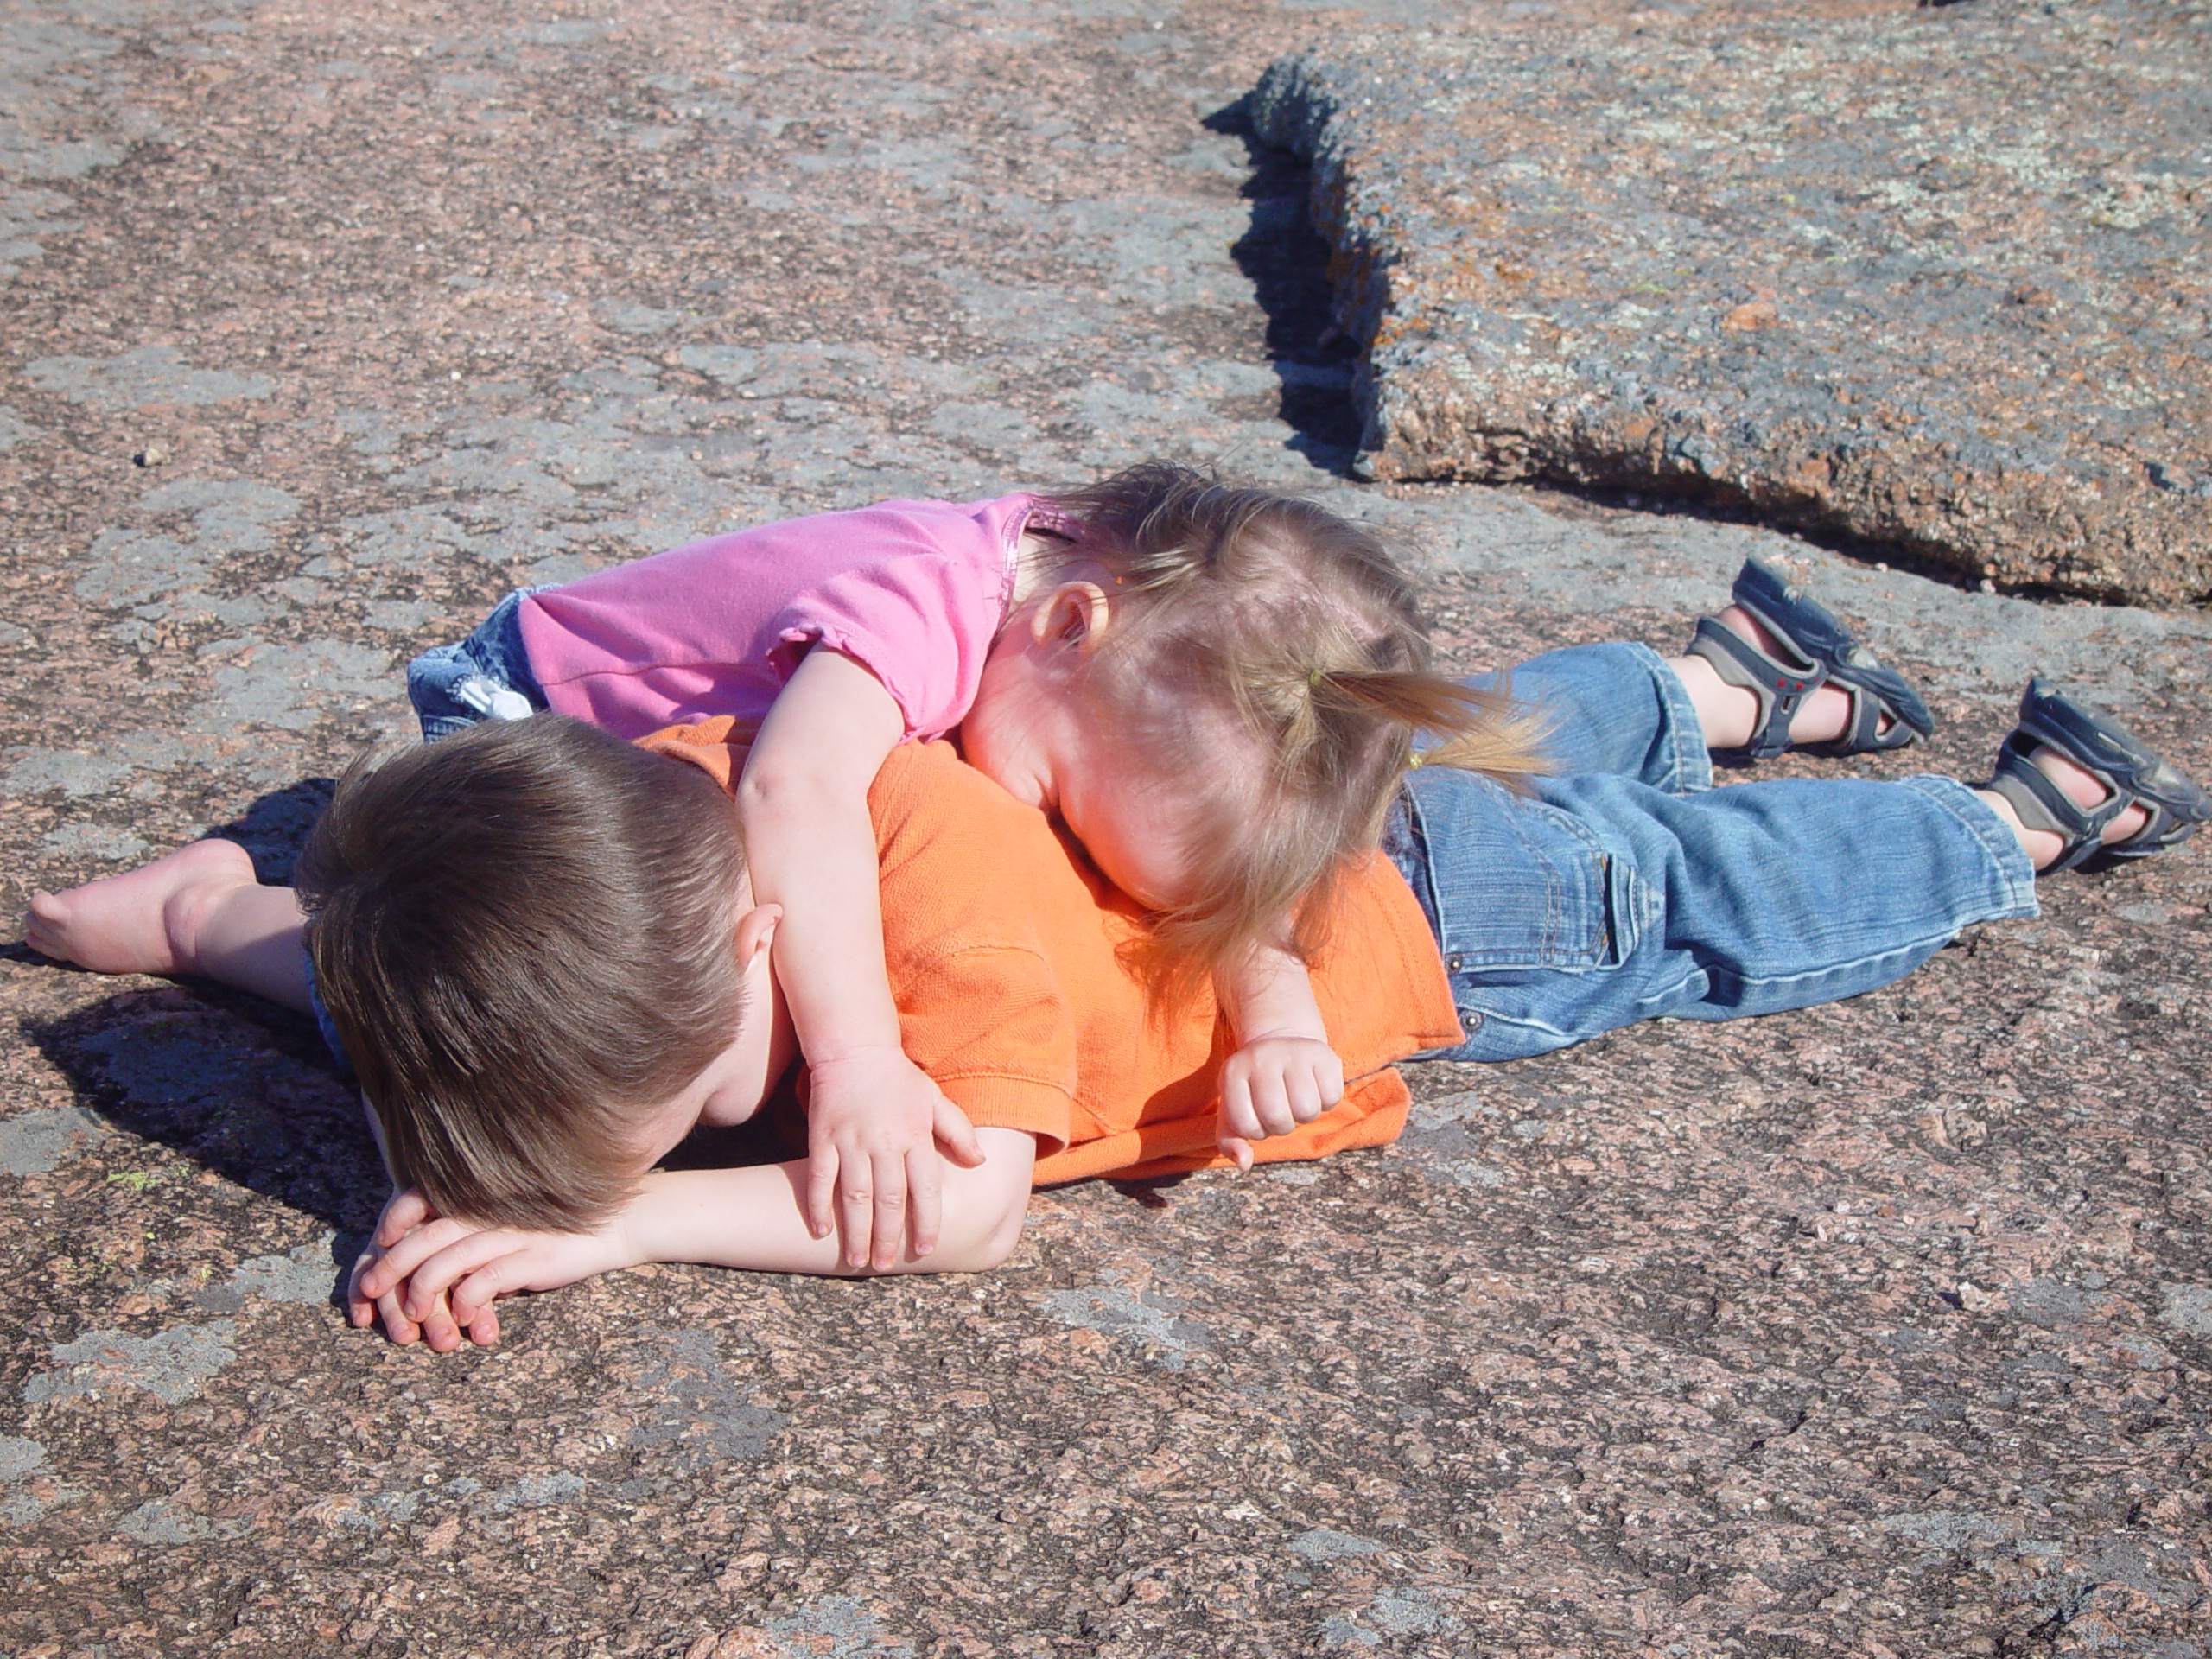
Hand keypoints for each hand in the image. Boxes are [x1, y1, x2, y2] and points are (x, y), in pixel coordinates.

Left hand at [349, 1192, 642, 1348]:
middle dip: (389, 1266)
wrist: (616, 1225)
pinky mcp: (530, 1258)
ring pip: (448, 1260)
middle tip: (369, 1291)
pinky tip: (462, 1318)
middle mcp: (489, 1211)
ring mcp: (509, 1234)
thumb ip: (473, 1230)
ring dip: (422, 1292)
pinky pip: (484, 1282)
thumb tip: (429, 1256)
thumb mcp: (507, 1223)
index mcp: (480, 1198)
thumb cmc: (555, 1229)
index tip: (375, 1248)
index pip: (420, 1200)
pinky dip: (464, 1302)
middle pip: (424, 1236)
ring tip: (415, 1317)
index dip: (391, 1224)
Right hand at [804, 1048, 983, 1271]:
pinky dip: (819, 1206)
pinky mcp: (822, 1138)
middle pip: (888, 1198)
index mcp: (915, 1135)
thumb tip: (981, 1161)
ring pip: (854, 1195)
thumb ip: (958, 1131)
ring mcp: (850, 1141)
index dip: (927, 1220)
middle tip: (887, 1265)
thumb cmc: (899, 1079)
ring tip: (858, 1259)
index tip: (926, 1248)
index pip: (925, 1187)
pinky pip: (819, 1178)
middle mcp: (883, 1142)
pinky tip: (822, 1232)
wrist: (854, 1049)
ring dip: (857, 1230)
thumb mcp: (935, 1099)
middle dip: (889, 1236)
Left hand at [1217, 1036, 1345, 1167]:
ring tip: (1296, 1099)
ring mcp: (1292, 1052)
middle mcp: (1261, 1058)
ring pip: (1307, 1110)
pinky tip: (1314, 1087)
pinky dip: (1325, 1102)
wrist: (1280, 1041)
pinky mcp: (1322, 1053)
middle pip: (1278, 1119)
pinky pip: (1331, 1098)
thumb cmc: (1255, 1087)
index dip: (1255, 1131)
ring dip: (1304, 1116)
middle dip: (1282, 1126)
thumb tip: (1244, 1164)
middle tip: (1280, 1109)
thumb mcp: (1234, 1109)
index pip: (1246, 1126)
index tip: (1257, 1115)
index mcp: (1233, 1072)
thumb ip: (1230, 1141)